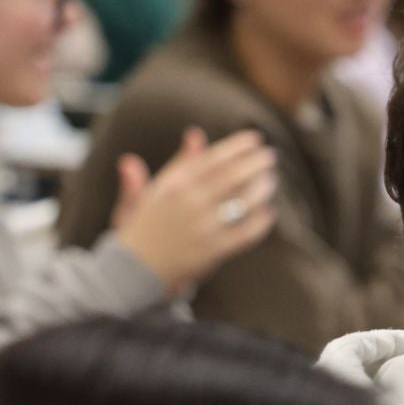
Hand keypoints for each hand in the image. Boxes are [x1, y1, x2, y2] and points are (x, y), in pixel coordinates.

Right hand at [113, 128, 278, 292]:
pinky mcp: (213, 251)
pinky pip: (245, 233)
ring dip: (260, 188)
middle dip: (254, 162)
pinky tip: (268, 213)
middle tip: (270, 154)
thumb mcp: (153, 191)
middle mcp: (188, 202)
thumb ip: (178, 164)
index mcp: (172, 185)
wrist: (131, 270)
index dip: (236, 147)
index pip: (211, 159)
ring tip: (271, 179)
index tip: (254, 138)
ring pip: (241, 202)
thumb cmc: (142, 227)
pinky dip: (259, 222)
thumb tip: (196, 133)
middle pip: (230, 176)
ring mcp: (202, 227)